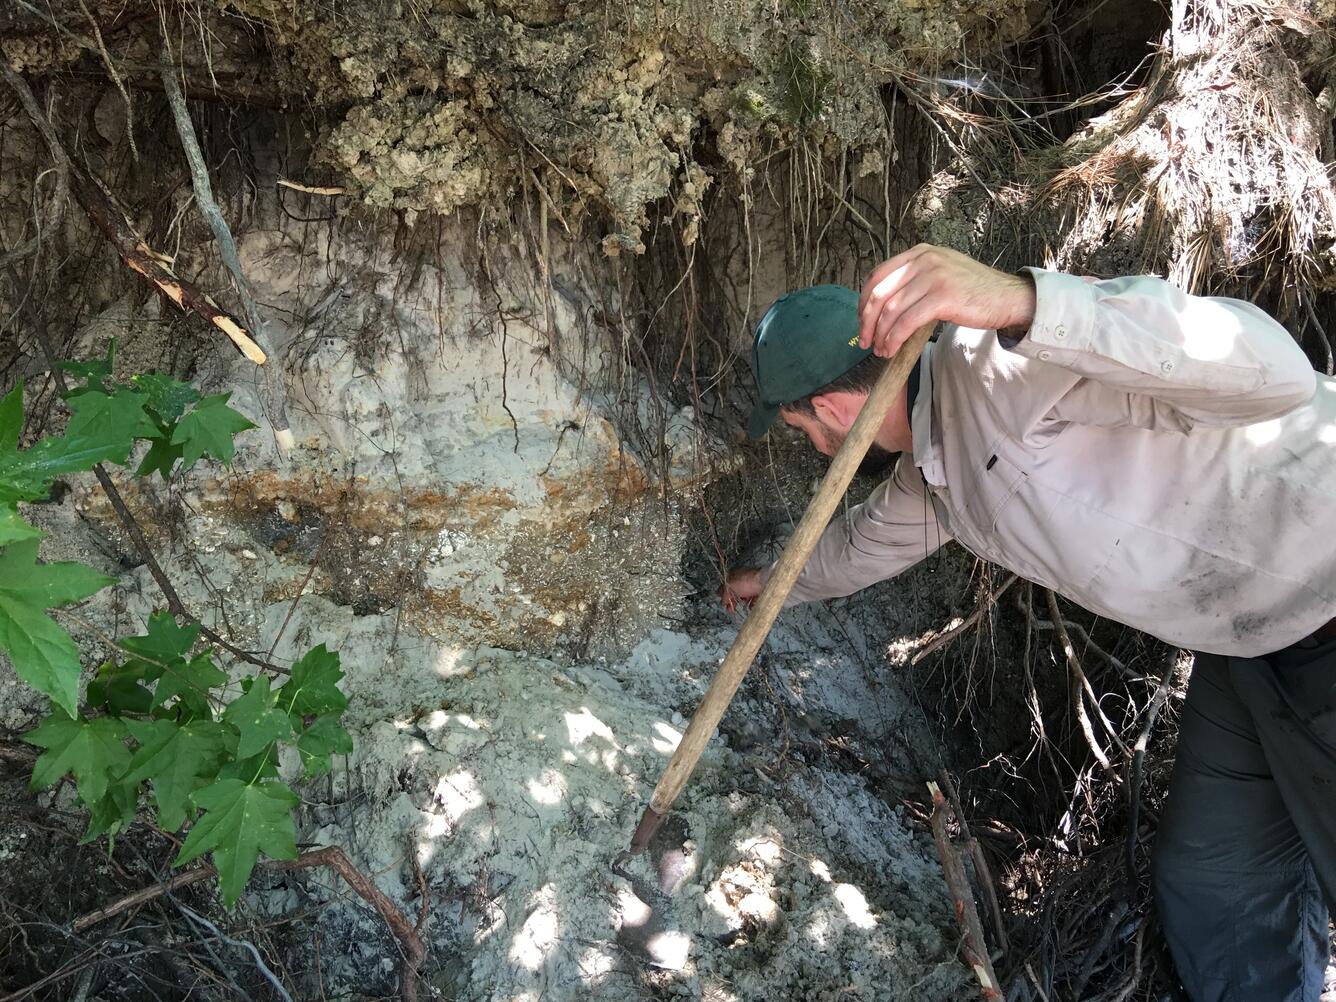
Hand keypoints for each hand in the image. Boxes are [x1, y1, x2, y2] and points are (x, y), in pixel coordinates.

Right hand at [720, 567, 762, 613]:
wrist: (766, 582)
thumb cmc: (748, 581)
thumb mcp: (731, 587)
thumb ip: (724, 594)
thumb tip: (723, 601)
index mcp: (734, 574)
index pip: (726, 585)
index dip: (723, 595)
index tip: (724, 602)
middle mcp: (743, 578)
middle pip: (735, 592)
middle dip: (733, 601)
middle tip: (731, 609)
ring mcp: (753, 584)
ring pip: (745, 596)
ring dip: (743, 601)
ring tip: (743, 605)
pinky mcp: (761, 590)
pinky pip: (754, 599)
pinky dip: (752, 603)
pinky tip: (751, 606)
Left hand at [858, 244, 1036, 357]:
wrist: (1008, 297)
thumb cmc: (973, 291)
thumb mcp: (940, 274)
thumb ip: (914, 281)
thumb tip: (882, 308)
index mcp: (919, 252)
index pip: (878, 276)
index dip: (863, 302)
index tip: (862, 322)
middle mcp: (924, 259)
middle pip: (879, 293)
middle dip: (867, 321)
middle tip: (864, 341)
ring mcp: (934, 276)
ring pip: (890, 310)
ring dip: (881, 335)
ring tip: (880, 350)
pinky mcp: (942, 297)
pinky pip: (906, 322)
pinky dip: (894, 339)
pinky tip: (892, 349)